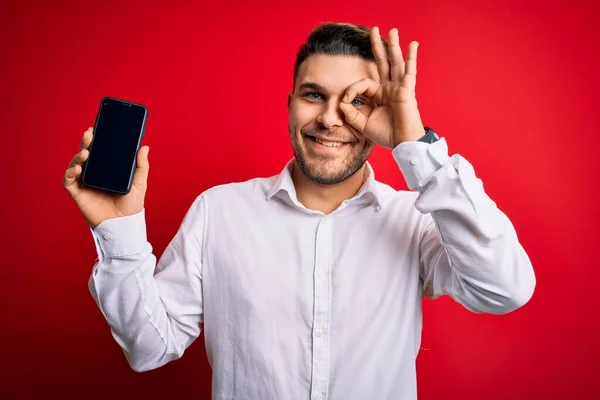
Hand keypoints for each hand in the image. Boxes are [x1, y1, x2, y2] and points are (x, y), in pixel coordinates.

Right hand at [62, 127, 149, 228]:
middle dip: (85, 142)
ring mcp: (84, 182)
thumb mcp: (139, 183)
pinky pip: (69, 180)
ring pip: (75, 164)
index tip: (95, 128)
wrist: (124, 224)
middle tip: (89, 134)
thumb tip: (144, 146)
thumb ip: (141, 165)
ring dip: (78, 155)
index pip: (99, 150)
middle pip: (86, 154)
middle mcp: (94, 173)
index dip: (95, 139)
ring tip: (85, 152)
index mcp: (107, 169)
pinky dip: (70, 172)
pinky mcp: (78, 193)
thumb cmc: (131, 205)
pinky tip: (77, 168)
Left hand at [339, 27, 424, 147]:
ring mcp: (399, 87)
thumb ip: (351, 114)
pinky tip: (413, 44)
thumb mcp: (363, 124)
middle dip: (378, 47)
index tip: (345, 101)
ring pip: (395, 62)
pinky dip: (411, 57)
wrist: (402, 143)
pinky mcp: (406, 90)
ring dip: (393, 46)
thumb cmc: (386, 135)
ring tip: (392, 30)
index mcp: (379, 95)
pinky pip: (409, 71)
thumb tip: (341, 102)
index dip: (352, 90)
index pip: (363, 83)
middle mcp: (389, 88)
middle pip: (383, 63)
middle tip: (374, 30)